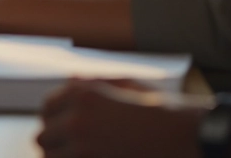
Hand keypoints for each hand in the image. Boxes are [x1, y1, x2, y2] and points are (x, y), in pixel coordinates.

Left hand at [38, 80, 205, 157]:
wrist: (188, 137)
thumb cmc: (163, 111)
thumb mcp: (128, 85)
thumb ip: (94, 83)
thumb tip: (68, 80)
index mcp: (82, 95)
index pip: (46, 108)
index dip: (55, 118)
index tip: (65, 126)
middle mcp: (76, 119)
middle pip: (43, 137)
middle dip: (55, 142)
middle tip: (73, 147)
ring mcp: (83, 147)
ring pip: (51, 157)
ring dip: (62, 157)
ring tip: (81, 154)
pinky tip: (92, 157)